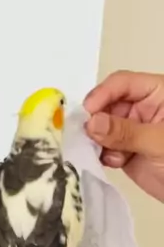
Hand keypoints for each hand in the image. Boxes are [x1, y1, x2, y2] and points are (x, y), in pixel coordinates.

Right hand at [84, 70, 163, 200]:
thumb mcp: (159, 142)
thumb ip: (126, 132)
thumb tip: (93, 123)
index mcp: (158, 93)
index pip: (124, 83)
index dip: (104, 93)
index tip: (89, 110)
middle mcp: (144, 108)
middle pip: (109, 104)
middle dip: (98, 120)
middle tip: (89, 135)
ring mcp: (134, 130)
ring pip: (103, 127)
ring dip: (99, 139)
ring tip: (104, 153)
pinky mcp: (127, 151)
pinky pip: (105, 147)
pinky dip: (102, 154)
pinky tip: (112, 162)